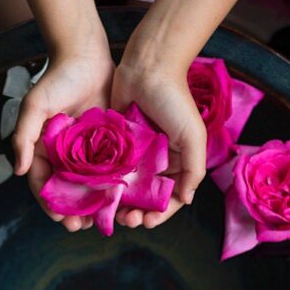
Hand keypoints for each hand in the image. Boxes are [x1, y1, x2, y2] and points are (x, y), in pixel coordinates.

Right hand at [13, 33, 113, 231]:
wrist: (86, 55)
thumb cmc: (57, 79)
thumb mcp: (35, 105)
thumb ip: (23, 136)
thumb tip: (19, 170)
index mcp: (44, 148)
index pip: (43, 183)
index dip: (50, 203)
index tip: (61, 218)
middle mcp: (64, 153)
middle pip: (67, 190)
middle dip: (73, 211)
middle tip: (83, 227)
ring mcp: (86, 150)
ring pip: (89, 185)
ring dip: (93, 204)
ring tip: (102, 220)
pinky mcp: (108, 142)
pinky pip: (109, 169)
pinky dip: (113, 185)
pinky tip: (120, 199)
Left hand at [110, 57, 205, 228]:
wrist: (148, 67)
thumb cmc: (175, 100)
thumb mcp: (193, 136)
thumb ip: (194, 169)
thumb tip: (185, 200)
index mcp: (177, 161)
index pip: (169, 197)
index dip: (160, 214)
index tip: (149, 222)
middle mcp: (156, 161)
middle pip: (145, 197)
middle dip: (137, 213)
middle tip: (127, 220)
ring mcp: (134, 154)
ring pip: (124, 188)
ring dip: (118, 204)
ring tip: (111, 212)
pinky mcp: (114, 143)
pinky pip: (107, 169)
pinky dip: (103, 184)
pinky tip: (96, 194)